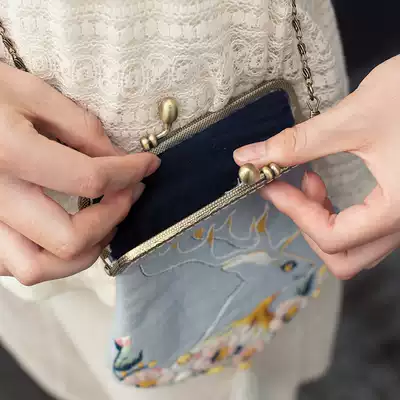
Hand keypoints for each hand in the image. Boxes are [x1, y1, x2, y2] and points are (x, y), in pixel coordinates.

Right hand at [0, 63, 158, 284]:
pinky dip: (49, 258)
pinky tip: (64, 231)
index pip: (89, 179)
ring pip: (37, 268)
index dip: (130, 173)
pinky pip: (15, 266)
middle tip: (128, 194)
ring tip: (103, 222)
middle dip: (112, 218)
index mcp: (10, 154)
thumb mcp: (32, 93)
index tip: (148, 164)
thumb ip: (81, 128)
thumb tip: (120, 158)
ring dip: (82, 251)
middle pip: (68, 239)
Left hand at [234, 55, 399, 278]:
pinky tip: (327, 184)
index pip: (331, 236)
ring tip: (309, 182)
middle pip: (343, 258)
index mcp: (399, 208)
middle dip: (308, 226)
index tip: (270, 184)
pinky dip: (338, 215)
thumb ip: (299, 142)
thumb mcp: (355, 117)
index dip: (293, 211)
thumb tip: (249, 156)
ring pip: (354, 248)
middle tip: (291, 190)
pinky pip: (365, 230)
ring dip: (321, 222)